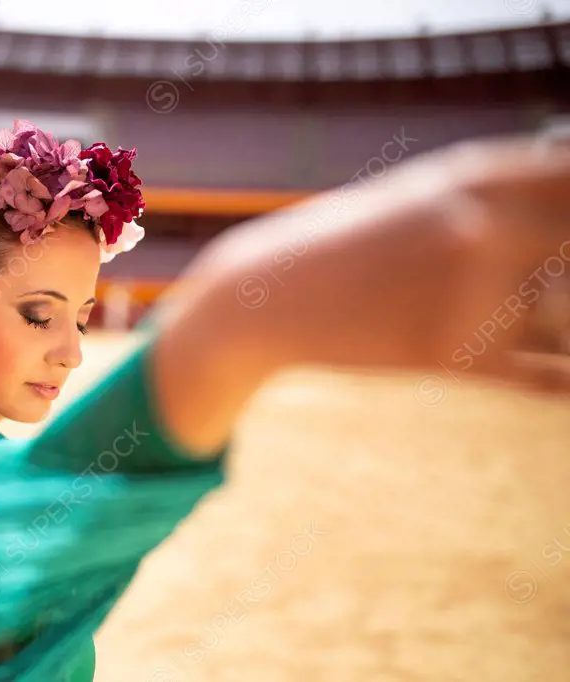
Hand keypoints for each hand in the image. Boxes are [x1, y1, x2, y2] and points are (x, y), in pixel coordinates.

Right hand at [149, 136, 568, 454]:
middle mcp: (479, 229)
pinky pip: (550, 377)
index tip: (566, 240)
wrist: (269, 296)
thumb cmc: (350, 242)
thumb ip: (498, 195)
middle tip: (554, 290)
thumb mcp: (419, 196)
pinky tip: (555, 376)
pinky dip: (563, 380)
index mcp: (475, 176)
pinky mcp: (453, 357)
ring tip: (549, 330)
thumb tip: (567, 201)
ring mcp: (468, 293)